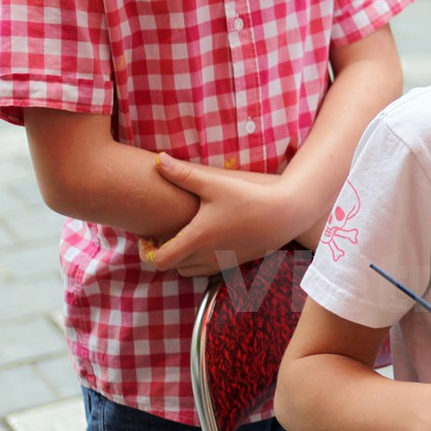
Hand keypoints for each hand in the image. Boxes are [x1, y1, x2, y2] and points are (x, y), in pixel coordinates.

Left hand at [138, 153, 290, 275]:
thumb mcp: (214, 184)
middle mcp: (206, 256)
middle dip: (163, 251)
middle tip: (165, 230)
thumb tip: (158, 160)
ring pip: (188, 270)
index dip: (146, 251)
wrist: (284, 215)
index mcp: (196, 239)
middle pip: (171, 266)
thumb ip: (183, 174)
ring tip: (186, 235)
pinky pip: (207, 270)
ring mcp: (221, 263)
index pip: (158, 260)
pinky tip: (208, 238)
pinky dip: (200, 260)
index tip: (148, 235)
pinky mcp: (234, 265)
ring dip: (182, 258)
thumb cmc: (248, 198)